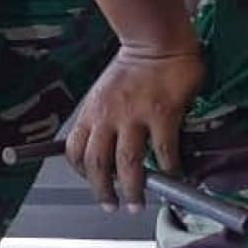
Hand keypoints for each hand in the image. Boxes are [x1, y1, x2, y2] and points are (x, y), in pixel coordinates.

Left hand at [67, 44, 203, 211]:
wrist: (155, 42)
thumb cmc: (131, 69)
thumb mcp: (103, 94)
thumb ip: (103, 119)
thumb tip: (107, 146)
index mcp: (91, 113)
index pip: (74, 151)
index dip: (80, 172)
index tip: (92, 183)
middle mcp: (107, 117)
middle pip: (98, 163)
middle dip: (102, 190)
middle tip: (111, 206)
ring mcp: (134, 116)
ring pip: (128, 163)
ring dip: (132, 188)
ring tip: (137, 203)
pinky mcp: (162, 113)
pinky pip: (163, 150)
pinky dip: (168, 167)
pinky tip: (173, 175)